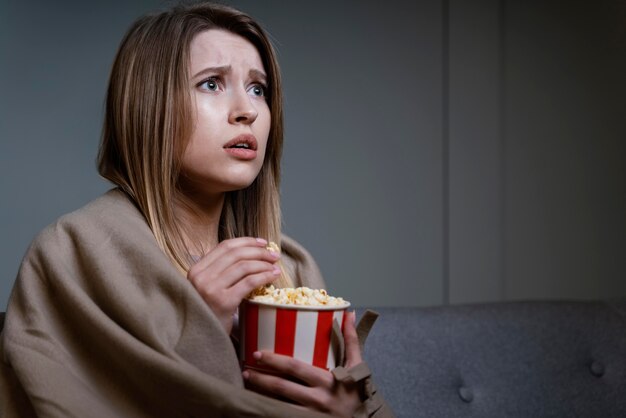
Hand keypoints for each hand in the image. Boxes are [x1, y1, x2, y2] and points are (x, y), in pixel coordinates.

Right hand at [187, 237, 280, 332]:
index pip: (225, 246)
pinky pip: (249, 281)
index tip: (262, 243)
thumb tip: (251, 253)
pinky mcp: (224, 302)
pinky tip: (273, 276)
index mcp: (196, 270)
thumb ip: (221, 272)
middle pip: (236, 254)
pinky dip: (264, 276)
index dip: (246, 241)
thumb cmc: (210, 314)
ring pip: (244, 266)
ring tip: (275, 266)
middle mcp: (201, 277)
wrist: (202, 341)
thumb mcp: (208, 288)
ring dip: (264, 263)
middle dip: (259, 251)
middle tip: (273, 255)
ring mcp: (211, 289)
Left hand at [243, 311, 362, 416]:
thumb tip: (349, 314)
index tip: (258, 354)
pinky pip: (281, 415)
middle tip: (245, 368)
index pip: (296, 368)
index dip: (275, 361)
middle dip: (261, 378)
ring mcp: (309, 415)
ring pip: (278, 404)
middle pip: (282, 387)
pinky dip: (268, 408)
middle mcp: (317, 399)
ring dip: (260, 394)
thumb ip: (351, 340)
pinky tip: (257, 402)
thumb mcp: (358, 367)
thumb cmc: (357, 393)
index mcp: (327, 381)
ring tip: (247, 382)